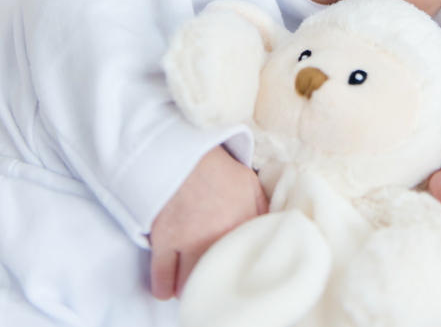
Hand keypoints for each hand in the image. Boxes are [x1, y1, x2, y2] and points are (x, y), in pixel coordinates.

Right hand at [149, 145, 267, 298]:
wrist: (180, 153)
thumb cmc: (217, 169)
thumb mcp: (250, 184)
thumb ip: (264, 210)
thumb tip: (278, 229)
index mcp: (243, 225)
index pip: (250, 262)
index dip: (245, 274)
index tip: (242, 278)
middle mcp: (218, 238)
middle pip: (218, 279)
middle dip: (216, 284)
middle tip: (215, 282)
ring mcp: (189, 243)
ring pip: (190, 285)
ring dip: (191, 288)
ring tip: (193, 285)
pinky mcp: (164, 242)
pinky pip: (162, 279)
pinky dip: (164, 287)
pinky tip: (168, 288)